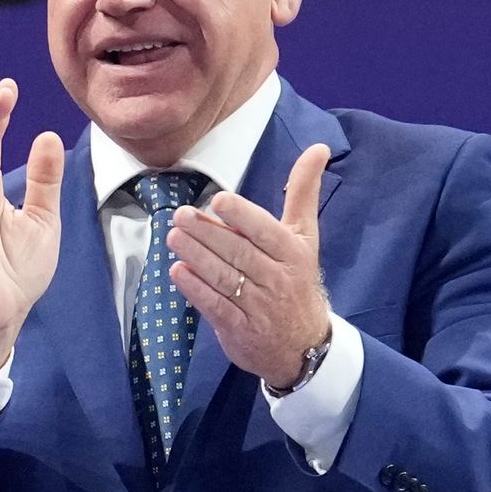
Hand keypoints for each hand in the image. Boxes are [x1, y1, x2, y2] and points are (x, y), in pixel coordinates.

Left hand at [164, 143, 334, 393]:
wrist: (302, 343)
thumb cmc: (296, 278)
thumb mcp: (305, 236)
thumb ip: (304, 193)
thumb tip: (317, 148)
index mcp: (294, 252)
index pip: (266, 231)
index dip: (242, 216)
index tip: (217, 200)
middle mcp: (278, 278)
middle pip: (239, 252)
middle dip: (208, 233)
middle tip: (180, 215)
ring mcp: (258, 305)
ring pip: (224, 277)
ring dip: (196, 256)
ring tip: (173, 236)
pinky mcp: (240, 328)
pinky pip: (215, 306)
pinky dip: (195, 289)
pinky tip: (177, 272)